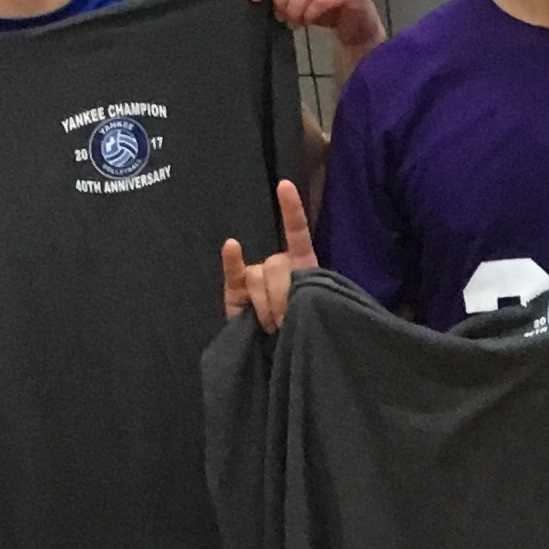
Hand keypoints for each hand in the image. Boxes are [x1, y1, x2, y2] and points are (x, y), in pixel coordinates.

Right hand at [225, 179, 314, 332]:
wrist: (287, 362)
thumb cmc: (308, 332)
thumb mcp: (316, 310)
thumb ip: (303, 291)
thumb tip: (279, 283)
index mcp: (303, 266)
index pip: (297, 232)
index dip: (291, 210)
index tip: (284, 186)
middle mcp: (278, 268)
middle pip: (276, 264)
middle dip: (283, 295)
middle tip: (289, 322)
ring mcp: (255, 280)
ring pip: (258, 275)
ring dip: (267, 304)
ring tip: (274, 327)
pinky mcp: (236, 294)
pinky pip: (234, 274)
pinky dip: (232, 261)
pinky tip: (231, 247)